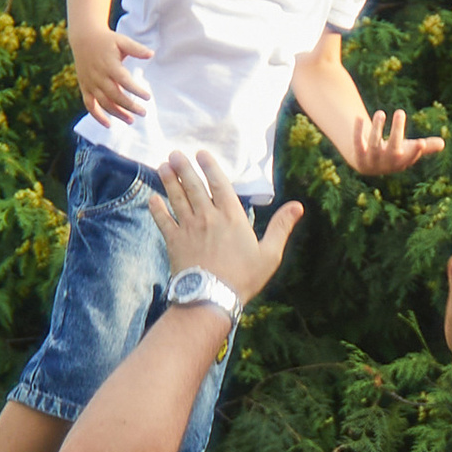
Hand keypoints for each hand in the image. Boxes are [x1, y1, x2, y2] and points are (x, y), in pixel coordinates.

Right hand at [74, 23, 154, 126]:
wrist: (84, 38)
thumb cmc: (107, 40)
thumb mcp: (122, 41)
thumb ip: (136, 49)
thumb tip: (151, 54)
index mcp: (109, 65)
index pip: (124, 81)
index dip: (136, 90)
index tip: (148, 97)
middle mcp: (98, 76)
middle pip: (115, 96)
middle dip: (130, 106)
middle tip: (143, 113)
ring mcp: (90, 83)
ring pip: (103, 103)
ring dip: (117, 114)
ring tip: (131, 120)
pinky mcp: (85, 87)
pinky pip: (89, 105)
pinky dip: (97, 116)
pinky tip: (109, 125)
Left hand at [146, 148, 301, 307]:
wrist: (212, 297)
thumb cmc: (244, 277)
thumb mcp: (270, 253)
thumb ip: (281, 226)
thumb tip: (298, 206)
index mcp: (231, 216)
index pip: (219, 184)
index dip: (209, 167)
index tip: (201, 153)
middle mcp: (208, 217)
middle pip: (193, 186)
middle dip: (183, 168)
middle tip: (175, 154)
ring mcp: (189, 228)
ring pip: (177, 198)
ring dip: (169, 181)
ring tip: (163, 166)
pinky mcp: (174, 242)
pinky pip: (163, 221)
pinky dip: (157, 209)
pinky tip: (153, 199)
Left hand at [329, 107, 444, 178]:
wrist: (366, 163)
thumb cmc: (392, 153)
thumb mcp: (407, 149)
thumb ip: (424, 147)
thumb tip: (443, 144)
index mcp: (401, 163)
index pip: (410, 158)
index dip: (415, 152)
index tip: (421, 142)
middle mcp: (386, 163)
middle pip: (393, 148)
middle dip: (396, 130)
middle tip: (400, 112)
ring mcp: (371, 160)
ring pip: (373, 144)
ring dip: (377, 127)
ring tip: (381, 112)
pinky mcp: (357, 155)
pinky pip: (357, 143)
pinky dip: (358, 131)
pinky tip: (358, 117)